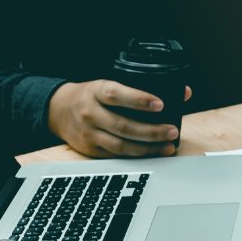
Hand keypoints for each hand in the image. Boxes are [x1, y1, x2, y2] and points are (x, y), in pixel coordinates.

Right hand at [48, 80, 191, 158]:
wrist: (58, 109)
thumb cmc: (92, 96)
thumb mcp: (109, 84)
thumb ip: (142, 88)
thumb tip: (183, 92)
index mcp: (96, 91)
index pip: (116, 95)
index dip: (139, 99)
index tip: (160, 104)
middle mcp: (91, 112)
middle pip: (123, 126)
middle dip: (151, 131)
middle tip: (172, 131)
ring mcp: (90, 133)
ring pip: (121, 145)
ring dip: (148, 148)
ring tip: (168, 146)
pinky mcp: (91, 150)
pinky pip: (117, 156)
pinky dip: (137, 156)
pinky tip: (153, 153)